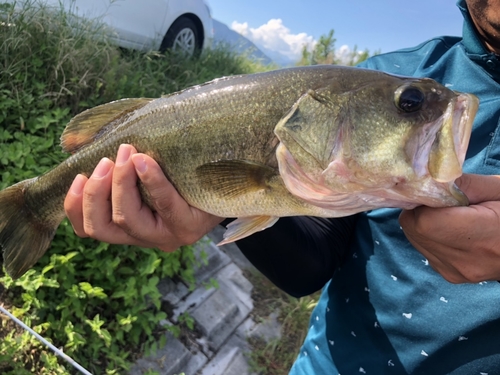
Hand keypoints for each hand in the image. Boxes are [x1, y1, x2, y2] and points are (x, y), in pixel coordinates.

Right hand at [64, 144, 223, 251]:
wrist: (231, 178)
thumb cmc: (179, 168)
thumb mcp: (145, 164)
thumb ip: (114, 158)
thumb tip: (71, 142)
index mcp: (130, 227)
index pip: (90, 229)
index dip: (75, 206)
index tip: (78, 175)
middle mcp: (146, 237)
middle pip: (103, 228)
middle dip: (98, 192)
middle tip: (107, 159)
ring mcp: (167, 236)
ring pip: (127, 220)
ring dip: (121, 183)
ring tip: (128, 154)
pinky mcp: (189, 228)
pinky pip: (164, 205)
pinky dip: (152, 181)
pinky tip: (146, 161)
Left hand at [399, 174, 499, 282]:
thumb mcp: (499, 189)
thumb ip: (463, 182)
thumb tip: (429, 174)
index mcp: (479, 236)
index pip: (423, 219)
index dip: (424, 200)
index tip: (438, 190)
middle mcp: (462, 261)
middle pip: (412, 227)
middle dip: (421, 208)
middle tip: (445, 200)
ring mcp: (454, 271)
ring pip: (415, 237)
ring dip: (424, 222)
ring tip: (453, 216)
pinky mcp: (451, 276)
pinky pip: (426, 248)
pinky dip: (432, 236)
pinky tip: (454, 230)